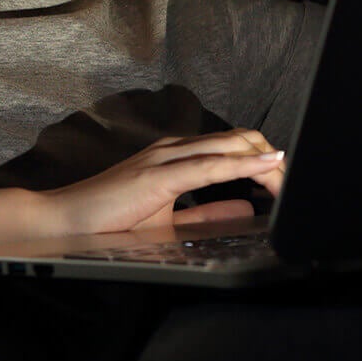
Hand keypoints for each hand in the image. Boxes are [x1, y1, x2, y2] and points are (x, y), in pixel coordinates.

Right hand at [35, 127, 285, 236]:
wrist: (66, 221)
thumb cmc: (110, 221)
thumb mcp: (170, 220)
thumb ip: (208, 214)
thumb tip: (246, 209)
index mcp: (178, 155)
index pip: (236, 146)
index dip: (266, 162)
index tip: (287, 187)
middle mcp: (175, 148)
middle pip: (243, 140)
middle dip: (274, 161)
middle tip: (295, 189)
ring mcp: (167, 157)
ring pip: (232, 147)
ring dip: (267, 164)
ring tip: (291, 180)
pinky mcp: (160, 175)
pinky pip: (211, 165)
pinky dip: (243, 165)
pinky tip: (268, 168)